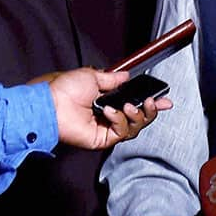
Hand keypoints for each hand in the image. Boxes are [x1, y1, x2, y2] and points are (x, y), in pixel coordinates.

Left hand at [48, 69, 173, 149]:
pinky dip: (120, 120)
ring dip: (136, 115)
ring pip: (135, 127)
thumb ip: (113, 79)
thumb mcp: (93, 76)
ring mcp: (106, 128)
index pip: (135, 104)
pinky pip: (122, 132)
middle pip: (140, 118)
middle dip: (150, 110)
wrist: (51, 103)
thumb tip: (126, 76)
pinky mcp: (102, 139)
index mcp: (107, 101)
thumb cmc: (64, 90)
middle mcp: (109, 115)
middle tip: (153, 102)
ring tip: (128, 106)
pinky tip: (109, 112)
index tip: (164, 99)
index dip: (151, 103)